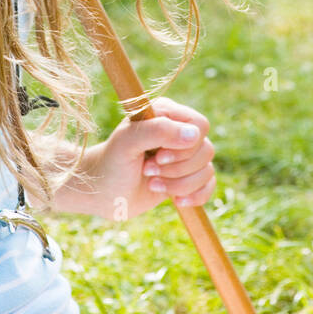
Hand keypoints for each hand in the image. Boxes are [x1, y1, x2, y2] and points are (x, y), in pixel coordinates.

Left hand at [92, 97, 214, 221]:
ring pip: (207, 169)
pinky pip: (209, 185)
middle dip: (178, 168)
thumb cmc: (112, 162)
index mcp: (166, 113)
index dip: (184, 145)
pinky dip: (195, 196)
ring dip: (180, 184)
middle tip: (148, 171)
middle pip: (206, 149)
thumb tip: (195, 135)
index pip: (199, 125)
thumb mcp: (128, 142)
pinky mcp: (187, 177)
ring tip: (153, 184)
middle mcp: (178, 131)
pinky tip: (176, 200)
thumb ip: (159, 131)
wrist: (103, 192)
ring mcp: (184, 155)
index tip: (158, 156)